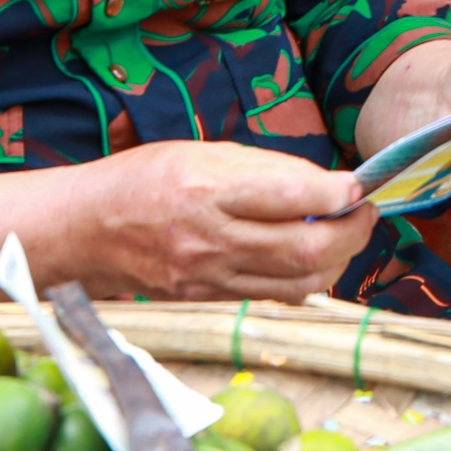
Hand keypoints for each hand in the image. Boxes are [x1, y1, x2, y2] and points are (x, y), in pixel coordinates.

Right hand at [52, 141, 375, 301]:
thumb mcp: (202, 151)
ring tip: (346, 235)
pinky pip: (273, 296)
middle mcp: (211, 239)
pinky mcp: (208, 299)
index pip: (293, 196)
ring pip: (299, 283)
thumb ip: (266, 168)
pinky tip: (312, 257)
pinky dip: (305, 279)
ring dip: (337, 261)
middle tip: (365, 214)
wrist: (85, 230)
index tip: (358, 186)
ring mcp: (210, 277)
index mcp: (209, 190)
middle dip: (352, 234)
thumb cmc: (144, 179)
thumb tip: (326, 182)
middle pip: (307, 250)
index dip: (338, 194)